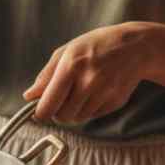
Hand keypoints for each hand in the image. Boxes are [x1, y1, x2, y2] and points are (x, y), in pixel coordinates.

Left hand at [23, 22, 153, 123]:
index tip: (39, 111)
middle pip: (62, 116)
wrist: (135, 47)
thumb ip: (46, 75)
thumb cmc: (96, 46)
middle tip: (62, 99)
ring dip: (74, 111)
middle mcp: (88, 81)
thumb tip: (29, 96)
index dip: (40, 113)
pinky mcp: (115, 102)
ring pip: (77, 118)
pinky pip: (93, 116)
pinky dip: (90, 109)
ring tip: (81, 91)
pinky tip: (96, 92)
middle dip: (57, 112)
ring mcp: (104, 93)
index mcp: (71, 65)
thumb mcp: (68, 51)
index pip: (48, 104)